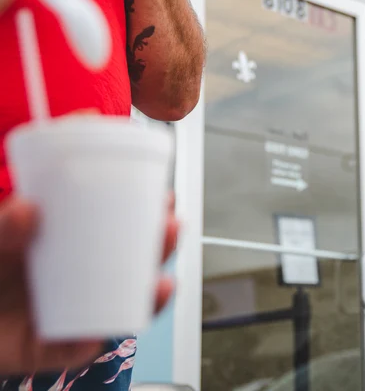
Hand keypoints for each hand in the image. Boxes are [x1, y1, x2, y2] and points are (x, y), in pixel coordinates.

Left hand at [0, 195, 177, 374]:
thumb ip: (1, 230)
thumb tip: (28, 208)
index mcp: (62, 247)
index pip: (113, 226)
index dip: (143, 211)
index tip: (162, 194)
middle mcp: (73, 279)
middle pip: (130, 263)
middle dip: (158, 246)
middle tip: (169, 226)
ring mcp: (68, 313)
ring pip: (121, 304)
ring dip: (149, 292)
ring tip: (159, 279)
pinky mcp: (55, 348)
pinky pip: (85, 345)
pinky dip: (103, 336)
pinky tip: (117, 320)